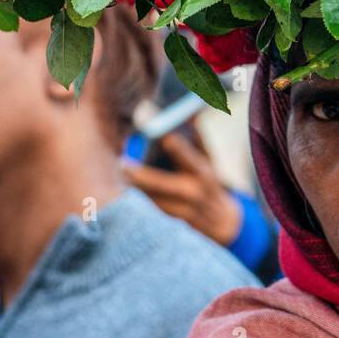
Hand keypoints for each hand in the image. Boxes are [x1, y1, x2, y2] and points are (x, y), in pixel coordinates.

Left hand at [123, 127, 242, 247]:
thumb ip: (197, 138)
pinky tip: (122, 197)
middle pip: (158, 182)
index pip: (185, 154)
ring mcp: (182, 211)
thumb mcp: (208, 160)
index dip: (170, 142)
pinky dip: (136, 205)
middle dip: (137, 173)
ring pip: (150, 200)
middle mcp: (192, 192)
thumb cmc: (209, 184)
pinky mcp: (172, 226)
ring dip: (132, 189)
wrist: (222, 224)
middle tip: (120, 162)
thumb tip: (189, 111)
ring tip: (116, 177)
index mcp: (202, 171)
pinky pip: (149, 214)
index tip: (152, 131)